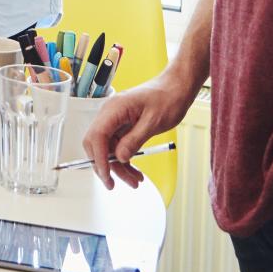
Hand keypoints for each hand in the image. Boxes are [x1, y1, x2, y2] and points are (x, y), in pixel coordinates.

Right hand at [82, 69, 199, 189]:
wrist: (176, 88)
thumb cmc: (167, 98)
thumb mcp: (153, 122)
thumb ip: (134, 140)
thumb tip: (119, 158)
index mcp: (114, 108)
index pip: (97, 136)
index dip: (99, 159)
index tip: (107, 176)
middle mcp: (110, 113)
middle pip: (96, 144)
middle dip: (104, 165)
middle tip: (114, 184)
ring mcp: (115, 120)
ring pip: (107, 148)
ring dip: (118, 167)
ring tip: (134, 181)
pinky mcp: (122, 126)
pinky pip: (117, 146)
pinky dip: (124, 160)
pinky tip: (135, 171)